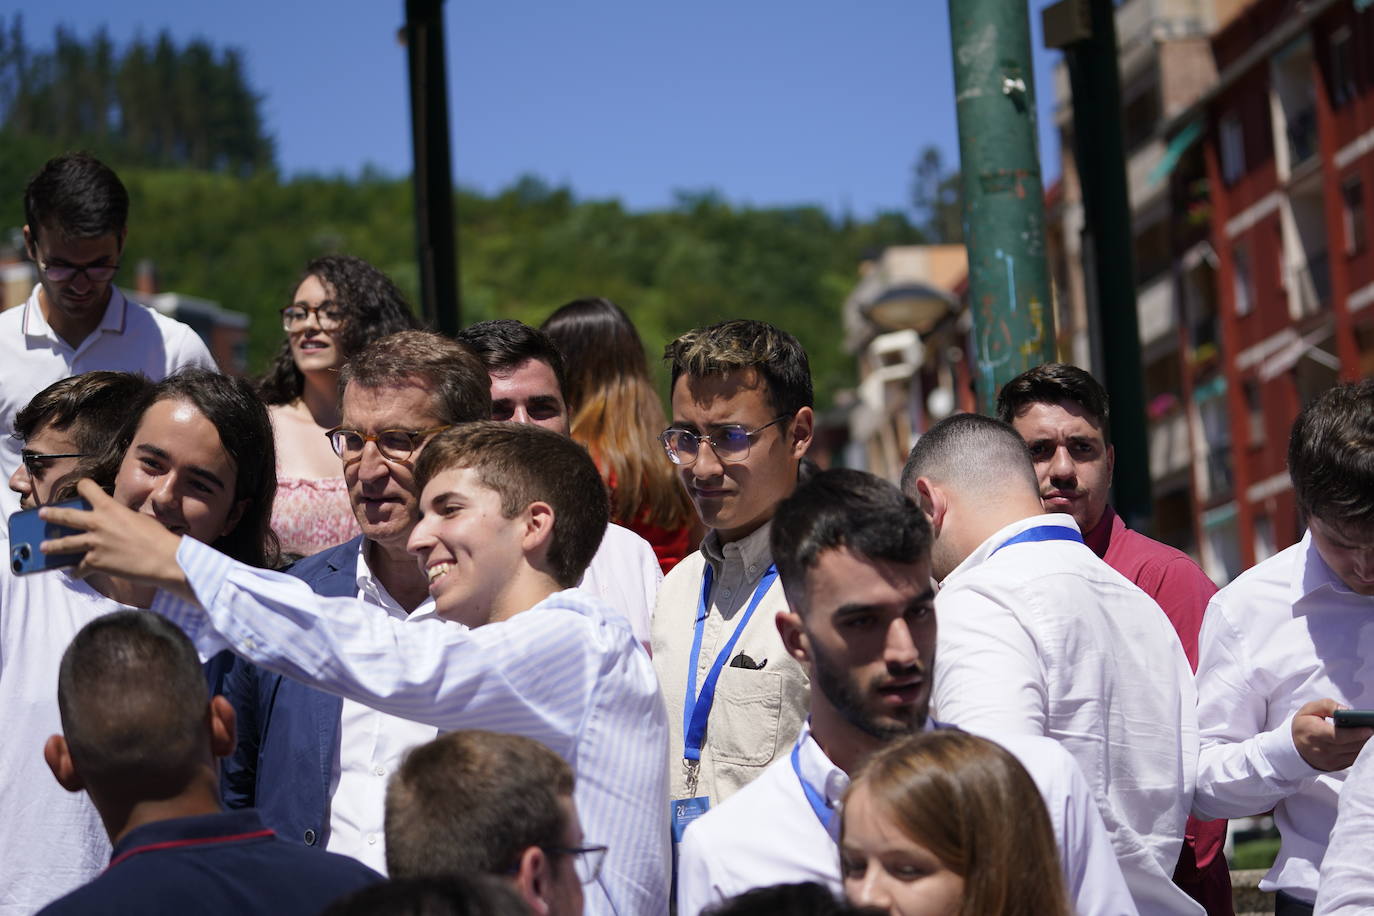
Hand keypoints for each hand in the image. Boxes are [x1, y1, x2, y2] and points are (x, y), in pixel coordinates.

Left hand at [40, 478, 192, 600]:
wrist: (164, 558)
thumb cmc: (157, 537)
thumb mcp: (138, 518)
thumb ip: (121, 517)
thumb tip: (115, 522)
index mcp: (110, 508)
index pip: (88, 488)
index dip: (84, 487)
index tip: (82, 488)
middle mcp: (97, 523)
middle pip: (65, 516)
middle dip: (52, 515)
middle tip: (42, 514)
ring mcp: (94, 543)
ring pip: (64, 544)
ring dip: (52, 546)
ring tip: (44, 547)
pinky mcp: (95, 562)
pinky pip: (79, 567)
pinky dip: (76, 571)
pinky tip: (74, 573)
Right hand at [1292, 698, 1372, 770]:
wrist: (1293, 747)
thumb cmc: (1304, 725)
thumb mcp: (1309, 709)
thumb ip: (1327, 705)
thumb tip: (1346, 711)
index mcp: (1313, 733)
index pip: (1337, 736)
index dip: (1355, 733)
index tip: (1369, 728)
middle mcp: (1321, 750)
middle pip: (1349, 746)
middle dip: (1365, 738)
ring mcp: (1328, 761)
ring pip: (1354, 754)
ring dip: (1365, 745)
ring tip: (1372, 735)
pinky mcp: (1335, 767)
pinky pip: (1353, 760)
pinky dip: (1361, 751)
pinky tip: (1365, 742)